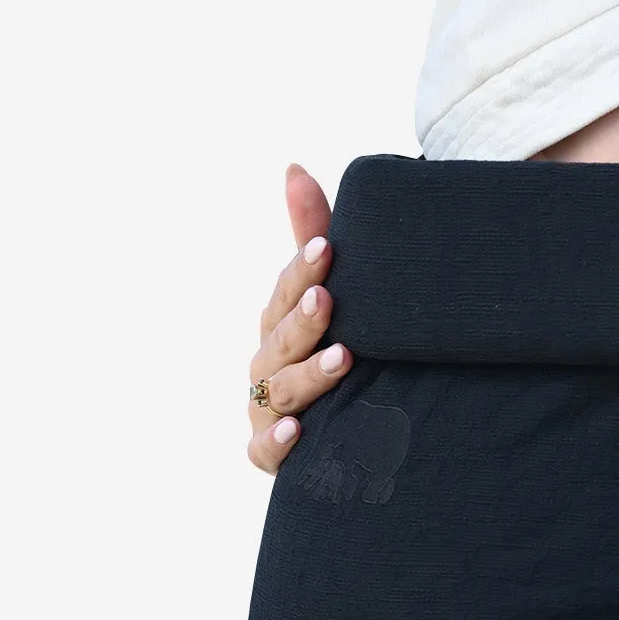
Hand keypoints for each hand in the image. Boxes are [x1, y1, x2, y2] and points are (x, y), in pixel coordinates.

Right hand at [247, 163, 353, 472]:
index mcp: (281, 321)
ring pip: (282, 390)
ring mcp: (267, 408)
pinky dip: (281, 442)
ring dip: (309, 374)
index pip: (288, 290)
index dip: (304, 270)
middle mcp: (269, 361)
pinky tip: (300, 431)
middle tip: (329, 300)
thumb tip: (293, 167)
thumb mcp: (327, 289)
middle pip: (281, 338)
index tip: (328, 249)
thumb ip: (313, 232)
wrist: (351, 424)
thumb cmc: (334, 342)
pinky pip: (268, 450)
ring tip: (341, 359)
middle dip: (304, 319)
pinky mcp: (273, 452)